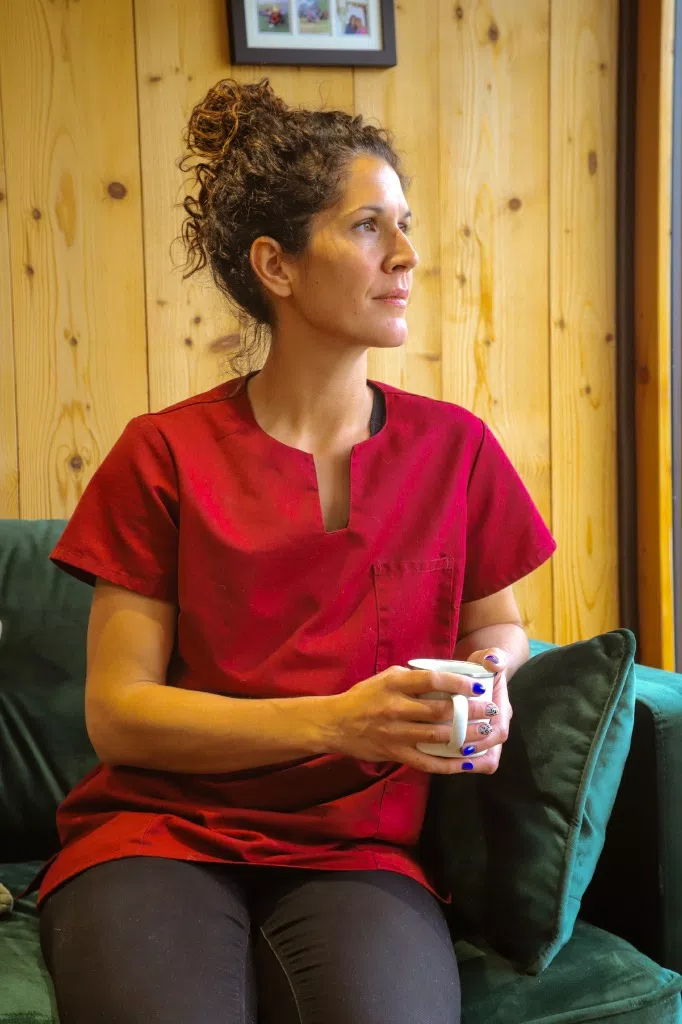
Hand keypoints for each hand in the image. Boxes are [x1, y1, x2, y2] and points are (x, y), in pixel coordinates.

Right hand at [326, 663, 499, 774]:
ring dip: (466, 735)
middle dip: (470, 711)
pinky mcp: (396, 754)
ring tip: (486, 733)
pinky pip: (427, 762)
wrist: (335, 723)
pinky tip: (468, 762)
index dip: (457, 682)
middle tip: (491, 710)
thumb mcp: (385, 678)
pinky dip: (450, 764)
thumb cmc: (363, 697)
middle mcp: (396, 707)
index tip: (478, 685)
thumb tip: (445, 677)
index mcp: (394, 683)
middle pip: (440, 710)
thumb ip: (412, 678)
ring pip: (438, 736)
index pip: (431, 680)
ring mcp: (396, 733)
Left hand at [457, 647, 512, 772]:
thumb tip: (492, 661)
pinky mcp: (470, 735)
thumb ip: (495, 656)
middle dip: (474, 757)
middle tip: (452, 754)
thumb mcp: (490, 657)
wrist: (482, 668)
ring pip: (481, 759)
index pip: (499, 732)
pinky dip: (457, 761)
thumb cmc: (484, 665)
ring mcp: (483, 733)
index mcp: (501, 710)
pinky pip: (469, 757)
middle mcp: (495, 725)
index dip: (485, 741)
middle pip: (491, 751)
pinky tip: (440, 759)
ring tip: (446, 761)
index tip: (466, 743)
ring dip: (465, 763)